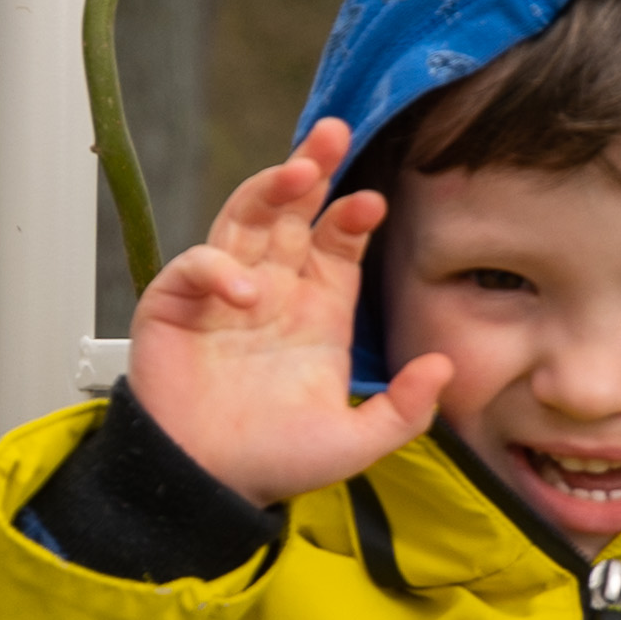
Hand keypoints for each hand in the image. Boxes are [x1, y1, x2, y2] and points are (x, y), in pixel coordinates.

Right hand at [120, 118, 453, 504]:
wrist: (209, 485)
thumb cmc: (276, 461)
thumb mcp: (355, 441)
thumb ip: (404, 410)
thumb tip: (446, 367)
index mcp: (317, 311)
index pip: (338, 243)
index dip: (353, 217)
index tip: (372, 203)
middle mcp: (273, 290)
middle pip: (293, 212)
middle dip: (312, 169)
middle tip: (333, 134)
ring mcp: (222, 292)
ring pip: (245, 219)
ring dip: (269, 190)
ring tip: (297, 172)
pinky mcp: (174, 304)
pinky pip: (196, 265)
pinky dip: (218, 267)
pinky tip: (244, 289)